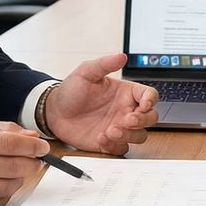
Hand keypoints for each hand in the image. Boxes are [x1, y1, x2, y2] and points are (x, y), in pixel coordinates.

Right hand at [0, 121, 46, 205]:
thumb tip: (33, 138)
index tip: (44, 148)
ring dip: (19, 179)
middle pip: (13, 166)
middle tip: (38, 161)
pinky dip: (5, 193)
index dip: (32, 147)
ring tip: (16, 172)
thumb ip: (2, 131)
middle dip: (32, 164)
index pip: (10, 143)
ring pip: (8, 186)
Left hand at [44, 53, 158, 154]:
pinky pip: (121, 148)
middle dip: (142, 120)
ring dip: (129, 135)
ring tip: (110, 130)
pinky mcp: (109, 143)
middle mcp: (126, 111)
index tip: (143, 104)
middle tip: (127, 120)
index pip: (149, 95)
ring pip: (139, 136)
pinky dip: (114, 146)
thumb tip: (121, 56)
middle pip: (151, 118)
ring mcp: (119, 128)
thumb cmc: (72, 90)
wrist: (54, 112)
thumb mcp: (86, 72)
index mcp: (126, 93)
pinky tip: (101, 138)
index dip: (151, 100)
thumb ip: (104, 64)